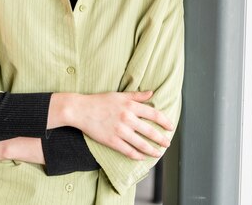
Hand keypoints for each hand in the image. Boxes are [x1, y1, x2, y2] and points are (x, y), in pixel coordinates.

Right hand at [49, 91, 173, 160]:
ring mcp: (120, 130)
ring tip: (157, 153)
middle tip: (167, 144)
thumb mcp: (119, 94)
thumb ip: (136, 95)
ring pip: (141, 144)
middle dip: (161, 139)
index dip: (164, 122)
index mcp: (130, 105)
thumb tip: (152, 93)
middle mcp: (127, 118)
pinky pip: (129, 151)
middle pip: (150, 131)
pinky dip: (138, 156)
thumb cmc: (100, 100)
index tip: (170, 127)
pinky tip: (142, 157)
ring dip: (152, 150)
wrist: (81, 109)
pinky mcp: (112, 141)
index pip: (154, 114)